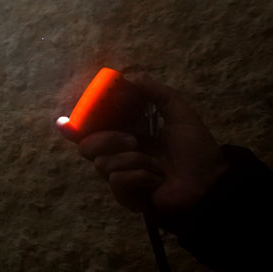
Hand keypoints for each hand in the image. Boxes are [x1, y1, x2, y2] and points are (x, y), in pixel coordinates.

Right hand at [66, 75, 228, 221]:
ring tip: (155, 165)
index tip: (64, 123)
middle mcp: (119, 155)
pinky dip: (139, 177)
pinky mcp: (126, 196)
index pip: (91, 131)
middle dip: (107, 140)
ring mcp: (121, 177)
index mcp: (126, 134)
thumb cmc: (195, 149)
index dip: (73, 128)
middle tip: (133, 140)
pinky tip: (156, 180)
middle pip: (87, 147)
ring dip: (132, 160)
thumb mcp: (179, 112)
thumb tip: (130, 75)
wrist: (209, 182)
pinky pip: (117, 181)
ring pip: (102, 164)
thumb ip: (155, 92)